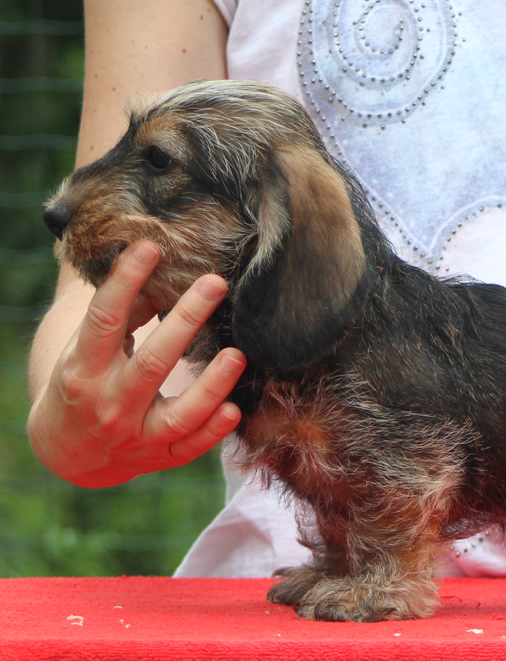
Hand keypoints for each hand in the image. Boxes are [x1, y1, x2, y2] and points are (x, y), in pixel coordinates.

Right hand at [27, 241, 245, 486]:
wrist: (68, 450)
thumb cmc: (86, 378)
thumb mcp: (87, 346)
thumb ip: (122, 311)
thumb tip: (155, 260)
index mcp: (84, 366)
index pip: (104, 318)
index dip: (124, 281)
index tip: (151, 247)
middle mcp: (108, 402)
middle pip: (151, 361)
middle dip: (186, 321)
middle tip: (216, 283)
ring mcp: (135, 434)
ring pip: (177, 413)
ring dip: (210, 385)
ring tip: (238, 354)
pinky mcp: (159, 456)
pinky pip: (190, 447)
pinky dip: (213, 431)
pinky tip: (236, 409)